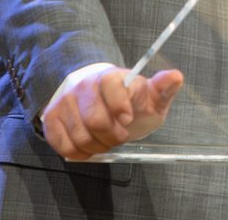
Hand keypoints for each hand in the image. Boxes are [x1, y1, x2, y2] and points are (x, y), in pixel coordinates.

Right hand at [41, 67, 183, 159]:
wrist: (97, 97)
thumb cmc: (128, 100)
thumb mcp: (149, 96)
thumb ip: (162, 88)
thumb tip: (176, 76)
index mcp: (109, 77)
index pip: (110, 85)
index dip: (120, 106)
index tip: (128, 119)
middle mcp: (83, 85)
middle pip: (95, 120)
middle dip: (113, 136)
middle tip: (120, 136)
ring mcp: (64, 102)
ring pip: (80, 135)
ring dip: (97, 146)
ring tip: (106, 140)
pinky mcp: (51, 119)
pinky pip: (63, 145)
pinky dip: (79, 152)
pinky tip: (89, 146)